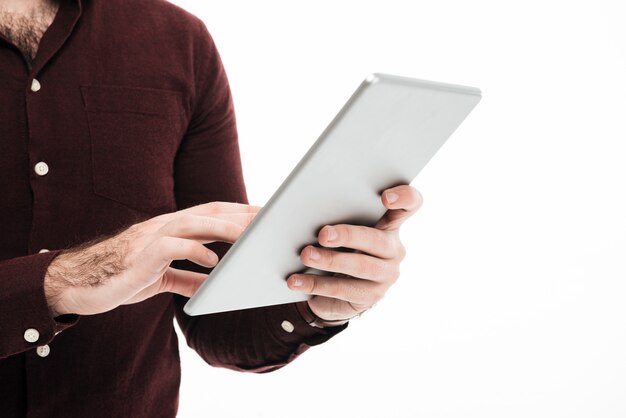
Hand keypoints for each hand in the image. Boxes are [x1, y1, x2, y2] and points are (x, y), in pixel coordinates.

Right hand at [45, 202, 259, 315]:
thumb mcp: (161, 279)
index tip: (266, 214)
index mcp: (171, 229)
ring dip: (223, 227)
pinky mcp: (141, 256)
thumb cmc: (122, 277)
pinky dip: (194, 252)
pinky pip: (171, 249)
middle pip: (209, 212)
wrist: (80, 284)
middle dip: (240, 213)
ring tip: (248, 235)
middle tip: (269, 218)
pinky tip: (213, 261)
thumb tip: (212, 285)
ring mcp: (151, 238)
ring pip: (192, 223)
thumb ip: (187, 278)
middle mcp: (163, 226)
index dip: (240, 211)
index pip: (211, 213)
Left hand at [287, 185, 422, 323]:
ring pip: (361, 265)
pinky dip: (315, 284)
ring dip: (330, 260)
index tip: (385, 198)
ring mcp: (386, 274)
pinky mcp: (371, 296)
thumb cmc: (334, 247)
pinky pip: (343, 289)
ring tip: (306, 255)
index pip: (411, 204)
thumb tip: (298, 202)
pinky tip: (295, 281)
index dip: (404, 197)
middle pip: (377, 238)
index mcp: (389, 223)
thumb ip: (331, 212)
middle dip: (349, 235)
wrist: (331, 289)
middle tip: (323, 234)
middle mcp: (393, 248)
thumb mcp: (336, 227)